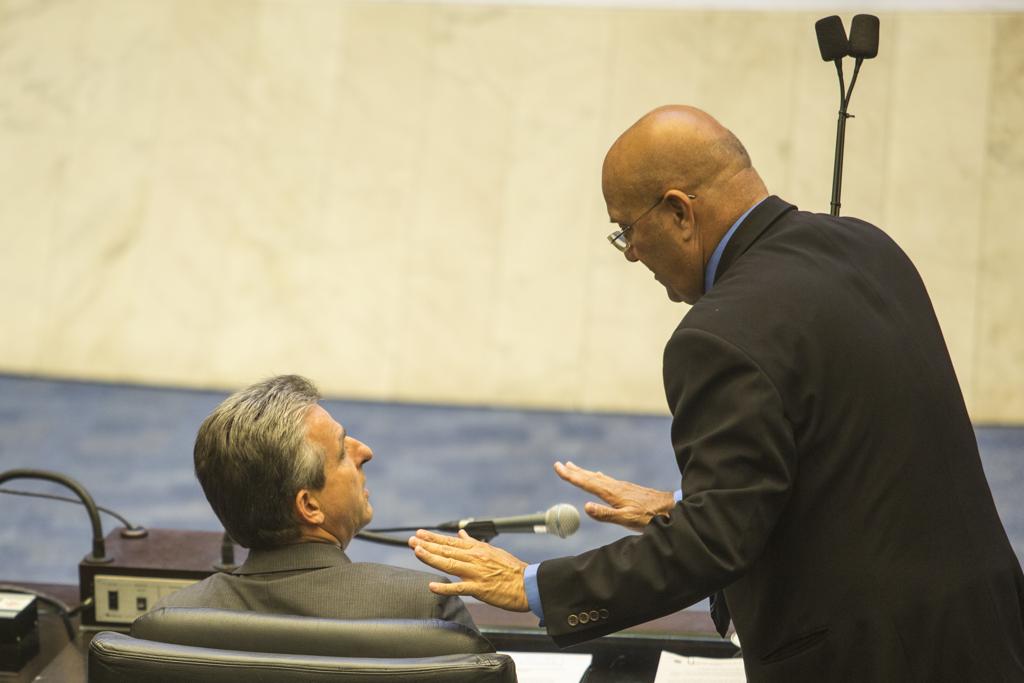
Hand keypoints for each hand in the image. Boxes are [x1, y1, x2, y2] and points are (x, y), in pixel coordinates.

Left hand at [408, 529, 529, 611]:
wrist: (528, 585)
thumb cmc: (512, 569)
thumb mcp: (494, 551)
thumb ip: (475, 543)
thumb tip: (462, 534)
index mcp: (478, 550)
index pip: (452, 542)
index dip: (434, 538)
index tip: (420, 534)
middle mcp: (475, 559)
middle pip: (447, 550)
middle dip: (427, 545)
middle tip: (411, 540)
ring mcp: (476, 573)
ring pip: (450, 564)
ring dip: (432, 558)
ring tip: (417, 552)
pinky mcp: (480, 589)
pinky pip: (459, 588)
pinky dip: (445, 588)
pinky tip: (432, 586)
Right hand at [554, 460, 674, 531]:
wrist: (671, 509)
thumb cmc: (650, 517)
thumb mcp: (627, 520)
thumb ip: (606, 514)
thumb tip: (585, 507)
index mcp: (612, 493)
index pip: (586, 482)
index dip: (571, 476)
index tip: (558, 467)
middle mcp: (615, 486)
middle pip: (590, 477)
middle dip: (574, 471)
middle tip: (560, 464)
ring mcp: (621, 486)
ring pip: (597, 477)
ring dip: (583, 472)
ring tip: (573, 467)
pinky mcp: (627, 489)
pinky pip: (606, 480)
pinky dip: (596, 476)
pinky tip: (598, 476)